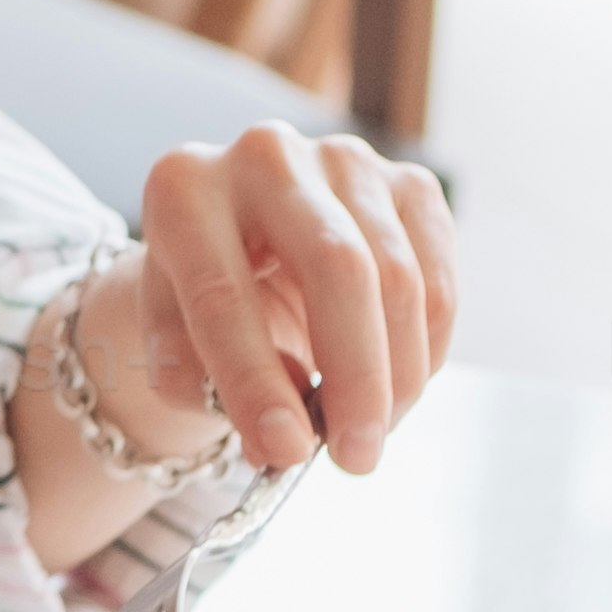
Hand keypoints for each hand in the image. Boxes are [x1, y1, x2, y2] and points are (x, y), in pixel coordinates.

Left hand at [115, 126, 459, 480]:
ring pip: (400, 279)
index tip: (284, 449)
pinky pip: (437, 281)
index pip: (221, 292)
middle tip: (355, 456)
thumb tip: (276, 438)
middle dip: (355, 377)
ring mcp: (345, 160)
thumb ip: (206, 386)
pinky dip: (426, 352)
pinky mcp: (408, 184)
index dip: (254, 379)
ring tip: (368, 435)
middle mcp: (265, 155)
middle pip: (336, 267)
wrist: (243, 242)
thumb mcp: (173, 339)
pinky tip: (398, 390)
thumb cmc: (202, 298)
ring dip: (396, 378)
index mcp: (184, 188)